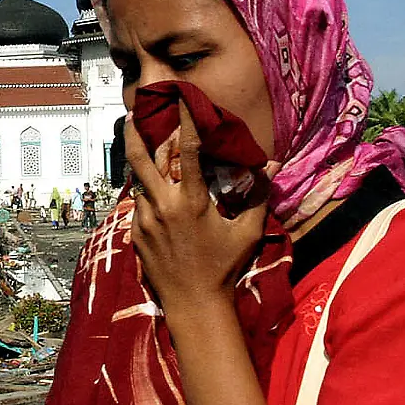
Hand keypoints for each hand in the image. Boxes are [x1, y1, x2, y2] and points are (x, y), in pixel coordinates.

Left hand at [125, 102, 266, 319]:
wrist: (194, 304)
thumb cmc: (224, 268)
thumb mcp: (246, 232)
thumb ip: (257, 197)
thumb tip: (271, 167)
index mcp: (190, 202)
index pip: (186, 151)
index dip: (184, 122)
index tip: (181, 100)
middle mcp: (162, 207)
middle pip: (139, 159)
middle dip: (134, 133)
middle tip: (132, 114)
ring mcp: (144, 221)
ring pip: (140, 183)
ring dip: (146, 168)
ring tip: (149, 153)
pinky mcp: (136, 235)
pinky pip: (140, 206)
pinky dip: (148, 196)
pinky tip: (156, 194)